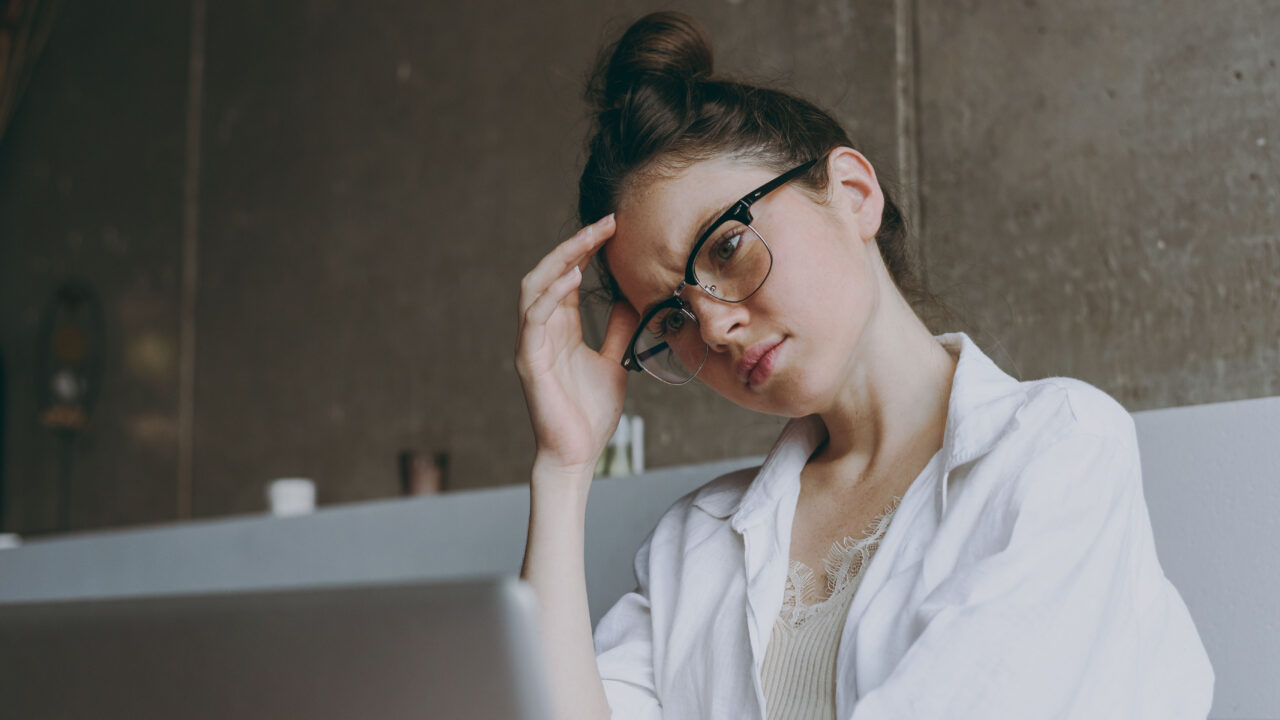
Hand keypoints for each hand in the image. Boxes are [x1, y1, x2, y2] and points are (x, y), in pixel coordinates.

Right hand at [514, 214, 640, 482]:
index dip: (586, 250)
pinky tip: (572, 278)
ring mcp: (532, 344)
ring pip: (535, 287)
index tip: (614, 227)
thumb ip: (616, 331)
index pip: (567, 276)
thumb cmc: (590, 413)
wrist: (578, 454)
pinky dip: (550, 295)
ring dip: (560, 260)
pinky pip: (534, 319)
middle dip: (574, 245)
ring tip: (588, 240)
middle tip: (605, 223)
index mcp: (560, 328)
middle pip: (549, 273)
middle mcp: (542, 330)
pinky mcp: (530, 361)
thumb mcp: (614, 362)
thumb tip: (629, 300)